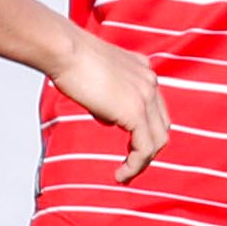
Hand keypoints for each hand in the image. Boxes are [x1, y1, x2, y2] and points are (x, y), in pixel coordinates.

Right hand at [51, 33, 169, 182]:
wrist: (65, 50)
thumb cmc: (70, 59)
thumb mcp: (96, 76)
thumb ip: (108, 96)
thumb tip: (108, 117)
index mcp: (143, 69)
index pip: (155, 107)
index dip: (145, 130)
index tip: (130, 146)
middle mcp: (150, 81)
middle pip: (161, 126)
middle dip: (147, 149)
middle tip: (130, 165)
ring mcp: (146, 96)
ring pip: (158, 141)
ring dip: (142, 162)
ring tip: (125, 175)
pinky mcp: (136, 112)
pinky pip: (144, 148)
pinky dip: (135, 166)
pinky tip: (120, 174)